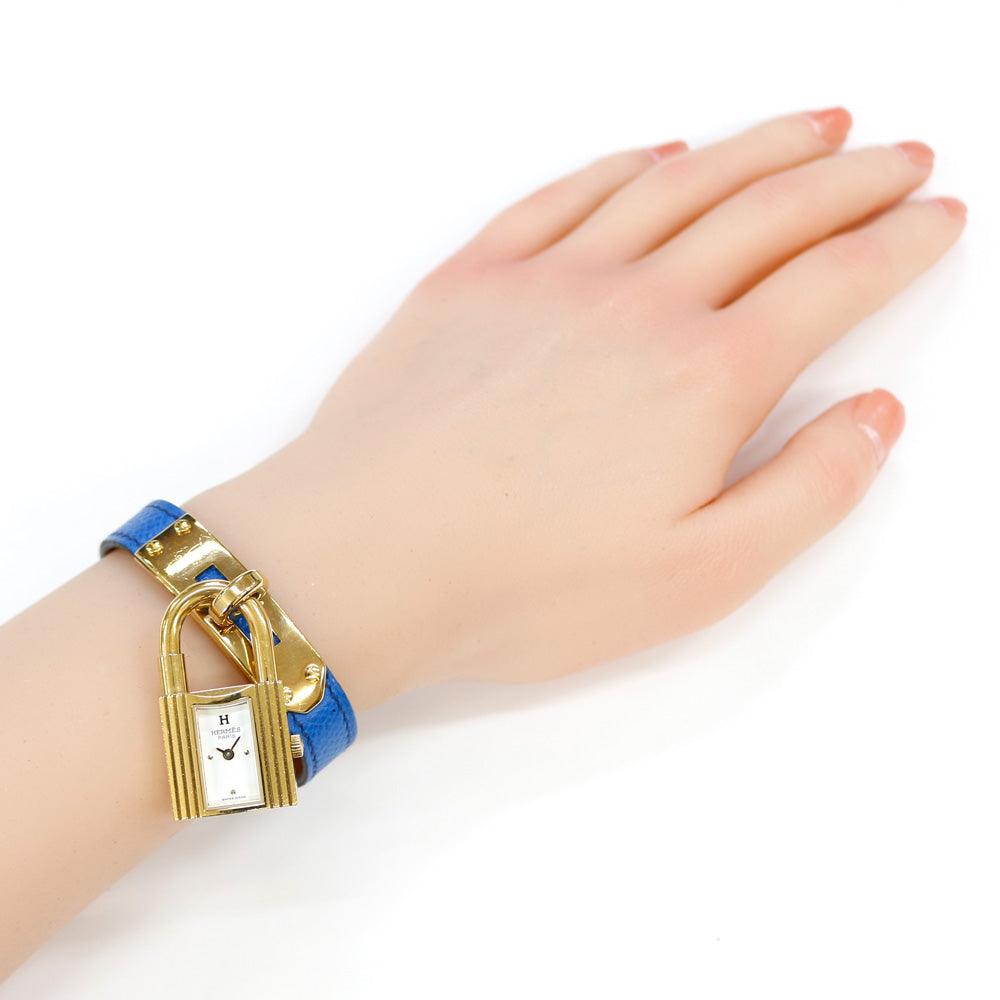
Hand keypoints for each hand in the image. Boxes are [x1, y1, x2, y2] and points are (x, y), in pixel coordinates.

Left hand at [204, 108, 963, 706]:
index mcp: (703, 377)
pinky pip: (565, 193)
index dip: (900, 244)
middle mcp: (635, 303)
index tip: (937, 218)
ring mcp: (548, 279)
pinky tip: (656, 155)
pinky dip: (625, 165)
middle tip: (898, 156)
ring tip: (812, 125)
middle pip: (769, 213)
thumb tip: (875, 418)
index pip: (833, 282)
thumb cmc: (523, 587)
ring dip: (756, 147)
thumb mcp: (699, 578)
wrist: (361, 560)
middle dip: (849, 178)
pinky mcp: (472, 279)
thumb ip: (806, 493)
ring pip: (678, 185)